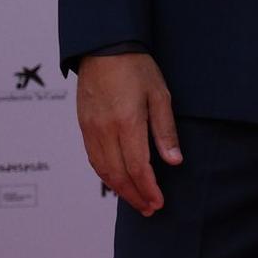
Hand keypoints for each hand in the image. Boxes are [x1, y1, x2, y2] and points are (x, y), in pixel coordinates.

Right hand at [76, 52, 181, 216]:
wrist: (104, 49)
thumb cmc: (137, 68)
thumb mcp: (160, 95)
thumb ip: (165, 130)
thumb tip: (174, 161)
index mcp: (127, 123)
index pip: (138, 167)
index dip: (148, 189)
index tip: (159, 202)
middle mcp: (105, 131)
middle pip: (118, 175)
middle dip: (135, 196)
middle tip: (150, 208)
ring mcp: (90, 130)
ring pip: (103, 170)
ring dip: (119, 190)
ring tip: (136, 200)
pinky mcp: (84, 127)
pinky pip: (93, 159)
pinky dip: (105, 176)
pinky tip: (117, 181)